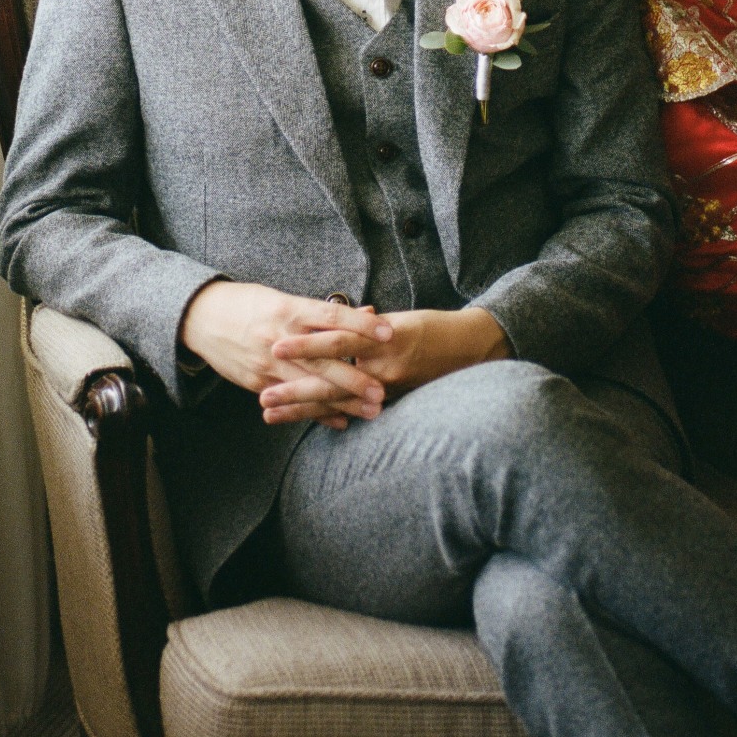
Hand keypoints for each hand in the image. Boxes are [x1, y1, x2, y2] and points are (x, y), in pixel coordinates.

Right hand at [181, 281, 393, 428]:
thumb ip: (322, 313)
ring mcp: (268, 363)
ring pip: (311, 385)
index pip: (332, 316)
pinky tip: (340, 421)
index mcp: (289, 309)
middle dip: (355, 377)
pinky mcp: (259, 382)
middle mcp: (281, 337)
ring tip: (371, 411)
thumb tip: (369, 312)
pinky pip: (293, 399)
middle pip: (324, 359)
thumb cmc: (248, 303)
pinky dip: (316, 411)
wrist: (201, 318)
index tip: (389, 333)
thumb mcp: (282, 299)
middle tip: (383, 391)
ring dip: (342, 401)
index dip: (360, 325)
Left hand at [275, 307, 511, 404]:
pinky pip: (358, 408)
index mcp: (379, 335)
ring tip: (271, 413)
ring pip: (337, 397)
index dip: (304, 348)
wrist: (474, 347)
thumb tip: (348, 313)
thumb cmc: (436, 329)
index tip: (274, 351)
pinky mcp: (396, 396)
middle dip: (294, 389)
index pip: (334, 342)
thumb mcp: (400, 319)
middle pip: (329, 377)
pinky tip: (313, 423)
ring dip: (303, 406)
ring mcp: (388, 382)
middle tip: (261, 398)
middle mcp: (381, 361)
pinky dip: (334, 415)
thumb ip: (369, 323)